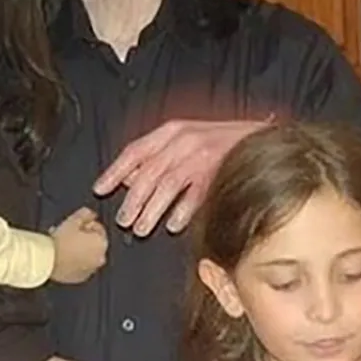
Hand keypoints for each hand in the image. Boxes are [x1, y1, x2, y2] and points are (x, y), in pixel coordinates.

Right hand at [50, 206, 107, 282]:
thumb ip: (85, 214)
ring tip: (63, 243)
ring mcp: (89, 270)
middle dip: (83, 237)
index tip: (78, 223)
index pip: (99, 230)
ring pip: (86, 256)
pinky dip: (74, 261)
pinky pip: (79, 266)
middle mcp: (99, 259)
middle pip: (93, 244)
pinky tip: (62, 255)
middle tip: (69, 232)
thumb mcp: (73, 220)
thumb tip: (90, 213)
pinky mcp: (78, 278)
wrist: (47, 261)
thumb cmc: (60, 242)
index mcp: (101, 244)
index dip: (88, 224)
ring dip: (78, 249)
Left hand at [94, 118, 271, 236]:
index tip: (99, 189)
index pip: (135, 151)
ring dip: (151, 210)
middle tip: (123, 220)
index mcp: (171, 131)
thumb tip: (127, 179)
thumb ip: (155, 157)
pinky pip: (194, 195)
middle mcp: (183, 140)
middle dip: (133, 199)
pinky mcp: (218, 171)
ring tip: (141, 229)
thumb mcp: (184, 140)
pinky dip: (181, 212)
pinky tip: (172, 227)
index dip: (115, 171)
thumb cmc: (218, 142)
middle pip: (148, 172)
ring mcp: (201, 155)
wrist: (261, 137)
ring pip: (167, 185)